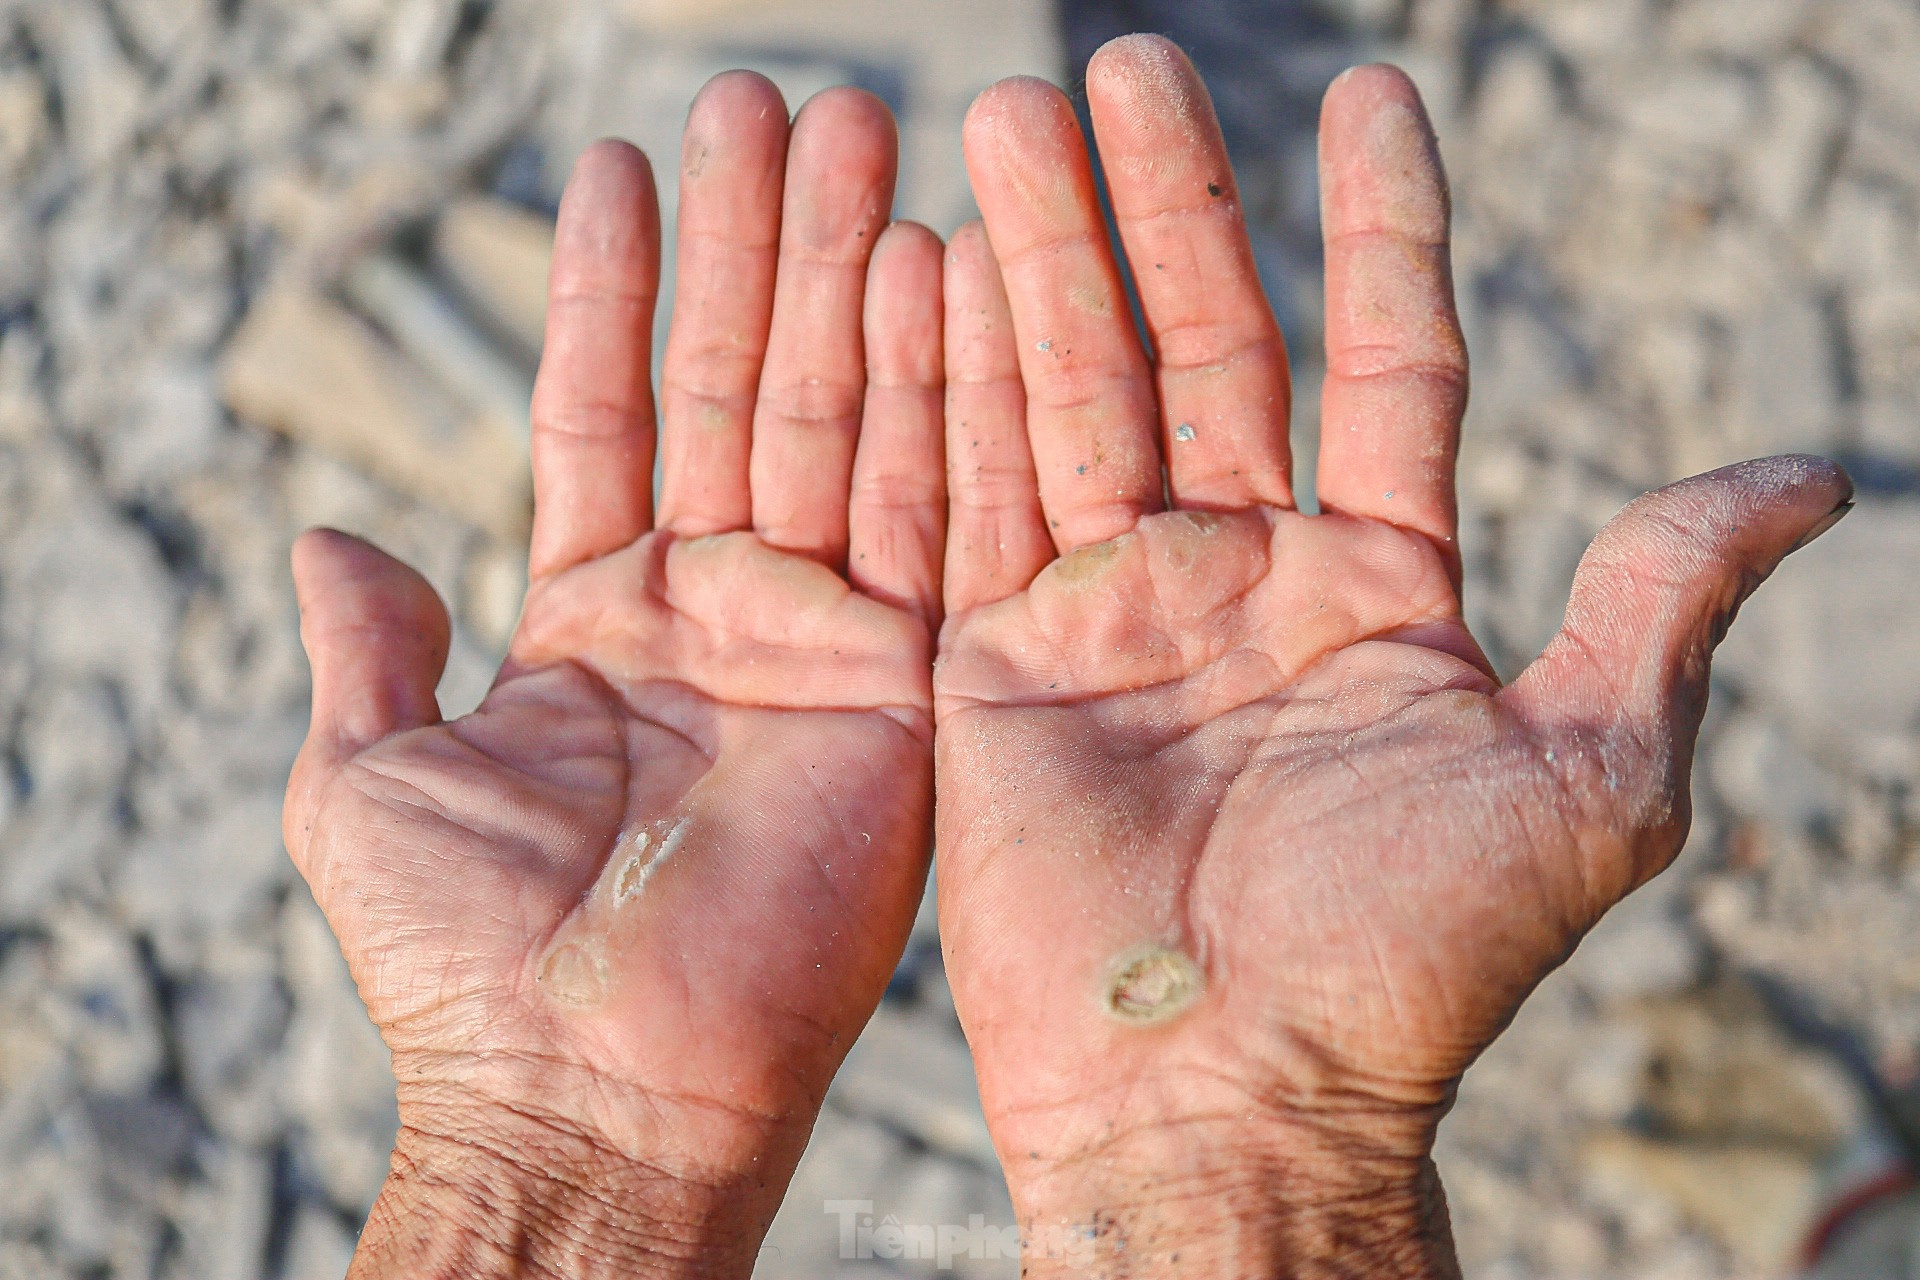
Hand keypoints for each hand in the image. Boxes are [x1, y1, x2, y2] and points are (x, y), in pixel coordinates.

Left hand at [285, 74, 945, 1278]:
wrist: (602, 1093)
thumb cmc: (471, 961)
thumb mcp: (371, 784)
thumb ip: (367, 649)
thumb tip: (326, 538)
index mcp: (595, 620)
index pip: (608, 411)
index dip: (617, 287)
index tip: (628, 158)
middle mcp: (718, 612)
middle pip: (742, 386)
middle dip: (764, 242)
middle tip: (792, 102)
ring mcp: (816, 638)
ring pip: (836, 418)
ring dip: (852, 277)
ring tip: (864, 133)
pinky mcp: (898, 681)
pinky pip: (917, 510)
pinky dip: (929, 391)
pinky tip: (934, 268)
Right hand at [933, 35, 1851, 1276]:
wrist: (1225, 1098)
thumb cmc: (1414, 964)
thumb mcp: (1590, 772)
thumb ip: (1660, 598)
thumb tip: (1810, 474)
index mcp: (1379, 589)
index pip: (1385, 361)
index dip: (1378, 227)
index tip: (1363, 93)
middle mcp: (1242, 580)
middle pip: (1201, 347)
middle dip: (1162, 203)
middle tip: (1117, 65)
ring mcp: (1113, 612)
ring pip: (1074, 392)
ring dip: (1042, 255)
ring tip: (1003, 118)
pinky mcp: (1000, 660)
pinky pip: (973, 491)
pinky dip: (953, 379)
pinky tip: (933, 267)